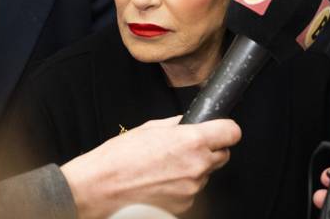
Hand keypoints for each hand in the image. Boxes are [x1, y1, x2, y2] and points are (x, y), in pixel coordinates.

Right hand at [59, 115, 239, 218]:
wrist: (97, 189)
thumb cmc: (117, 159)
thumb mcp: (149, 128)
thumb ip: (176, 125)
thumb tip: (189, 123)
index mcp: (191, 141)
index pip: (232, 132)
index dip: (225, 130)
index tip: (219, 130)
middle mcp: (196, 166)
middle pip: (222, 155)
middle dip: (210, 150)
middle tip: (186, 149)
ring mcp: (191, 190)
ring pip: (205, 175)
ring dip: (193, 170)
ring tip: (165, 168)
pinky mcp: (183, 206)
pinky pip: (191, 192)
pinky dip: (181, 187)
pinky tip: (160, 182)